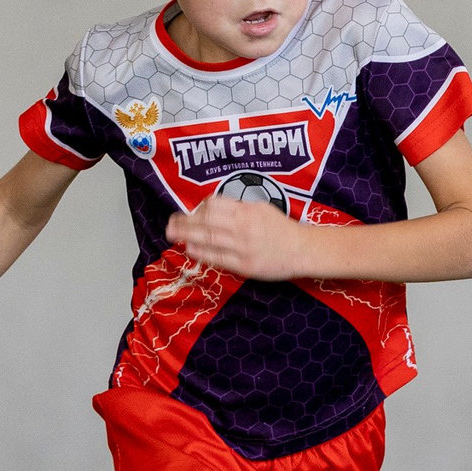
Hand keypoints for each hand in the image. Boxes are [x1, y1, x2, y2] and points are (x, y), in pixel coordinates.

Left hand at [166, 198, 312, 279]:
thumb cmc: (282, 229)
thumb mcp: (262, 208)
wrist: (301, 250)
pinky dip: (200, 252)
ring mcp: (242, 247)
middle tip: (170, 222)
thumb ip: (239, 207)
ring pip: (208, 238)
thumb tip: (214, 208)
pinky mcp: (243, 265)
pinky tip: (188, 248)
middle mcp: (242, 227)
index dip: (198, 208)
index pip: (214, 205)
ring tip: (171, 234)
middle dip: (184, 221)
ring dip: (186, 235)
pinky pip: (217, 258)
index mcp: (246, 211)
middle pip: (205, 221)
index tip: (190, 211)